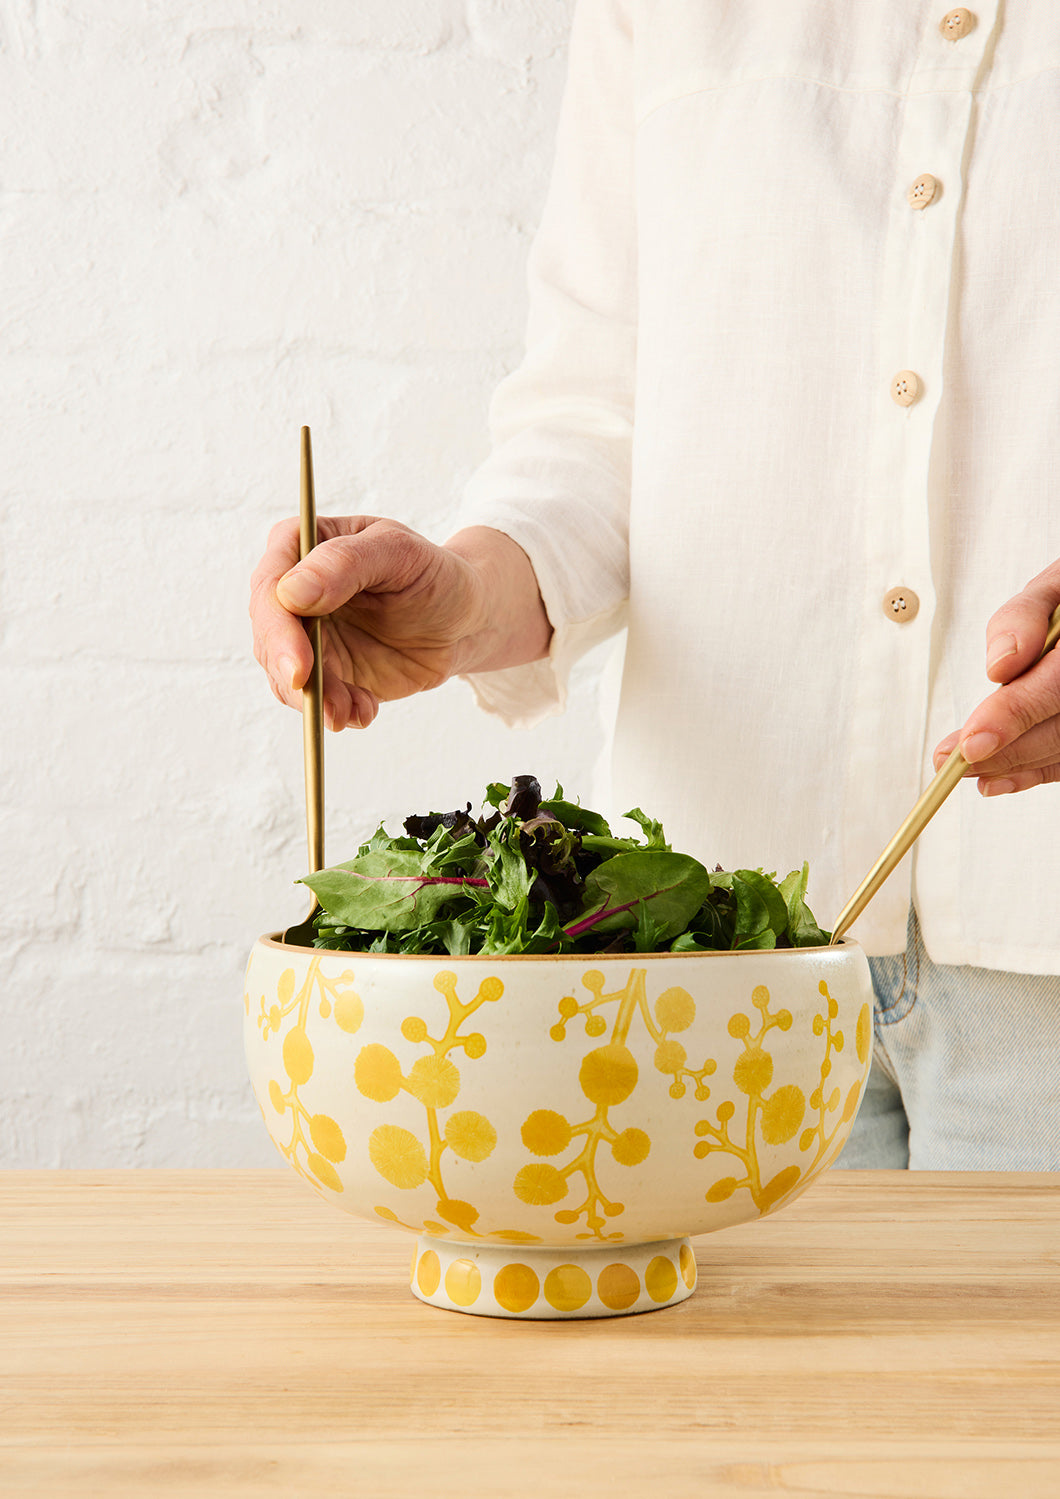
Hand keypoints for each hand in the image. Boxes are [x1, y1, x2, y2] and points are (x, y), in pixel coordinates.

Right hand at [249, 516, 549, 729]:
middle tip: (322, 704)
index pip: (271, 585)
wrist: (465, 619)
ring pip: (286, 675)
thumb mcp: (401, 554)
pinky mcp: (326, 672)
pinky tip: (365, 711)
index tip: (300, 664)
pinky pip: (315, 701)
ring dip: (317, 701)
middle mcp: (294, 592)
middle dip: (292, 674)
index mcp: (302, 546)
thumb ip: (346, 563)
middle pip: (269, 636)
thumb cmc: (434, 573)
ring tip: (355, 711)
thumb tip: (291, 592)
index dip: (278, 628)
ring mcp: (306, 635)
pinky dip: (337, 713)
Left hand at [932, 560, 1059, 793]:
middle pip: (1059, 730)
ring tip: (966, 768)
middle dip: (1003, 750)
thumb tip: (1000, 665)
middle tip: (952, 761)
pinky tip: (996, 778)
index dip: (1012, 716)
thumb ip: (1024, 618)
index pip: (1055, 686)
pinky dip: (1032, 773)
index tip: (971, 741)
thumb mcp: (1052, 588)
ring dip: (1013, 766)